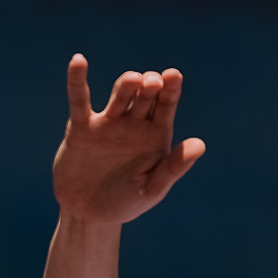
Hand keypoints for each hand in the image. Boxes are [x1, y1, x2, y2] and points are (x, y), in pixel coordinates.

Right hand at [53, 56, 205, 225]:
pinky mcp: (82, 128)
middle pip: (145, 96)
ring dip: (127, 86)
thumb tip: (200, 145)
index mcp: (155, 136)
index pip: (166, 107)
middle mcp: (134, 124)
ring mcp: (108, 123)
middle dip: (150, 87)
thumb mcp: (152, 189)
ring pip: (120, 96)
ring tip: (135, 81)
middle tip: (153, 83)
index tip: (174, 76)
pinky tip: (78, 61)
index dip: (171, 90)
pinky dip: (77, 81)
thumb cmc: (126, 203)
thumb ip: (174, 167)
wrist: (88, 215)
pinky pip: (79, 101)